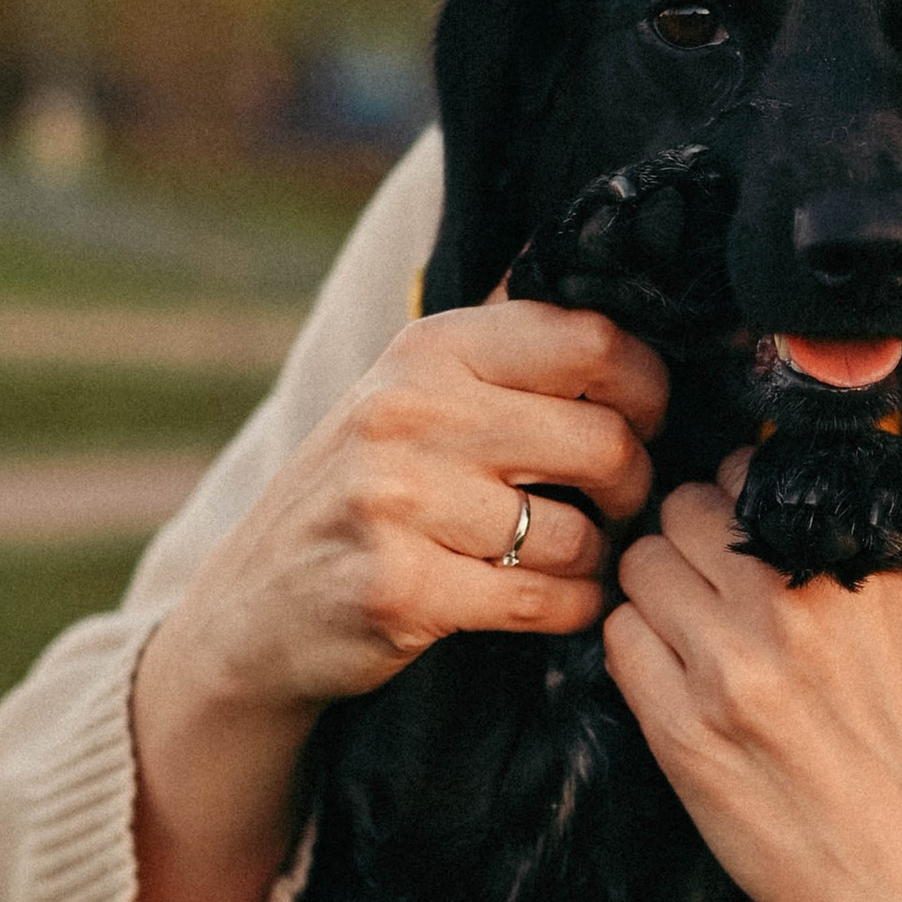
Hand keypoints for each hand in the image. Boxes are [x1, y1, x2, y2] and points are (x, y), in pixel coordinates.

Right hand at [131, 302, 665, 901]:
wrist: (253, 608)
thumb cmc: (363, 492)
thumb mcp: (411, 393)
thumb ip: (503, 349)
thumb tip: (624, 292)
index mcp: (429, 348)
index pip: (592, 339)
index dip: (647, 386)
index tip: (647, 420)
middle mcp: (409, 412)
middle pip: (604, 440)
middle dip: (635, 485)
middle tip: (623, 505)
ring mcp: (398, 503)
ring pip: (580, 533)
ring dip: (598, 559)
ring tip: (579, 559)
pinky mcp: (401, 590)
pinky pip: (543, 601)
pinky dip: (572, 609)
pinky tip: (558, 603)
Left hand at [605, 403, 901, 901]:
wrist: (901, 883)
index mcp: (856, 572)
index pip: (755, 466)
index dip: (747, 487)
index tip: (758, 520)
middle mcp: (788, 613)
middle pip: (684, 506)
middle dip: (694, 527)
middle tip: (717, 567)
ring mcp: (727, 673)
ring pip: (640, 563)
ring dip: (658, 580)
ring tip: (694, 617)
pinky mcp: (679, 733)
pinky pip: (618, 637)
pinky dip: (637, 641)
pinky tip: (677, 666)